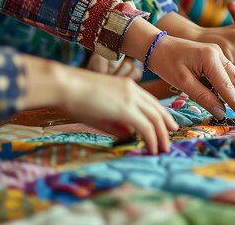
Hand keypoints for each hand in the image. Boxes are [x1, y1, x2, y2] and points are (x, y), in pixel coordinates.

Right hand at [23, 57, 177, 154]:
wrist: (65, 85)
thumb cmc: (74, 96)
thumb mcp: (99, 110)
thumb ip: (116, 123)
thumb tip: (129, 135)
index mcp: (127, 86)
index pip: (150, 101)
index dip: (160, 114)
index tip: (165, 124)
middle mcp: (133, 90)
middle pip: (157, 110)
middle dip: (166, 125)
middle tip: (169, 139)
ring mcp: (131, 99)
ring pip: (156, 120)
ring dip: (162, 136)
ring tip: (163, 149)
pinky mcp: (127, 110)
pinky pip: (147, 128)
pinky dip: (152, 140)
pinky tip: (152, 149)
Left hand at [147, 35, 234, 119]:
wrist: (156, 44)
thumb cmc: (166, 62)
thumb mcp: (183, 81)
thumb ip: (203, 96)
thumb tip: (222, 112)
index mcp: (210, 58)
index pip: (228, 86)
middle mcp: (219, 54)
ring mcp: (219, 54)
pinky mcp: (216, 56)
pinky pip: (230, 73)